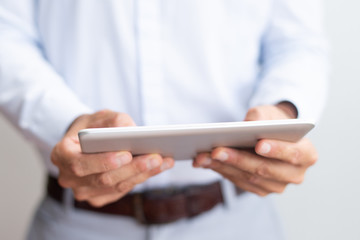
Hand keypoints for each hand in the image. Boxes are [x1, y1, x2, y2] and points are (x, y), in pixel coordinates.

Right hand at [51, 110, 173, 206]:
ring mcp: (83, 191)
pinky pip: (121, 191)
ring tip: (164, 161)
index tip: (127, 154)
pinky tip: (159, 167)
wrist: (87, 142)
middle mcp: (69, 177)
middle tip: (156, 157)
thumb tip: (129, 130)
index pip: (80, 164)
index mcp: (62, 154)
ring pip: (116, 187)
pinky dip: (141, 178)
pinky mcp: (98, 197)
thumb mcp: (100, 116)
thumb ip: (113, 121)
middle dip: (133, 168)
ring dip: (143, 174)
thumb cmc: (93, 127)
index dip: (104, 161)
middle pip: (103, 178)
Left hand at [193, 104, 316, 195]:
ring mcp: (277, 185)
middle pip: (265, 169)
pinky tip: (205, 162)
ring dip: (223, 167)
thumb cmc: (273, 122)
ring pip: (248, 178)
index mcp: (307, 154)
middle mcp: (295, 174)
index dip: (277, 150)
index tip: (258, 145)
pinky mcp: (260, 189)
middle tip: (216, 150)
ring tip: (203, 156)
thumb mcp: (270, 112)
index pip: (294, 154)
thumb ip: (262, 116)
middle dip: (238, 159)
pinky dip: (221, 171)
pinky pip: (239, 182)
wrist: (272, 135)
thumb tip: (247, 124)